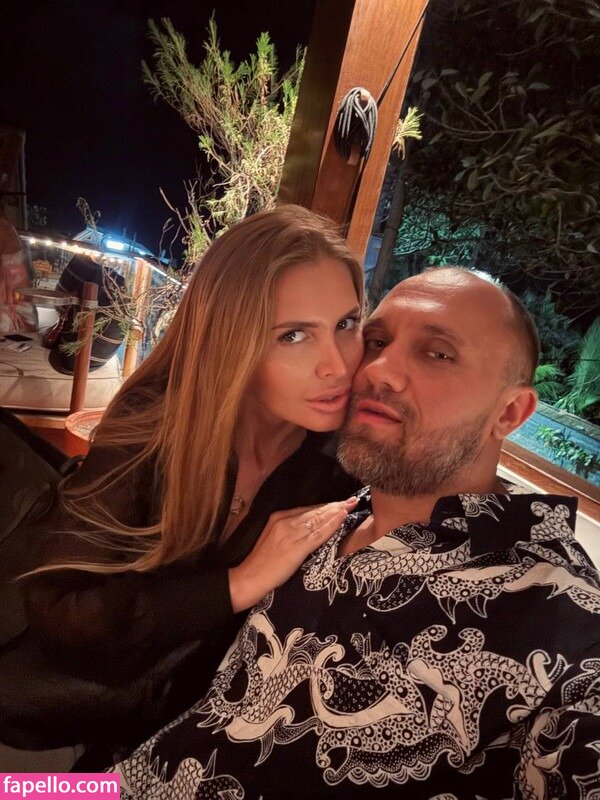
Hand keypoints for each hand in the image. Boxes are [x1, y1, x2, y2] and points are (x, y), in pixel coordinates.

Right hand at [228, 497, 357, 611]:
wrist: (250, 577)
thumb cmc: (263, 561)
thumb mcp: (274, 538)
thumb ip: (289, 530)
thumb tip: (309, 527)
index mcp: (278, 517)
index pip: (307, 509)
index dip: (325, 506)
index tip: (340, 502)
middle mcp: (285, 522)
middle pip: (314, 512)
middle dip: (334, 506)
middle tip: (352, 500)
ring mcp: (290, 534)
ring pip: (318, 520)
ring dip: (337, 512)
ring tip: (351, 505)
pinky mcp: (296, 548)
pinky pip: (318, 534)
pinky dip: (332, 525)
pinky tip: (342, 518)